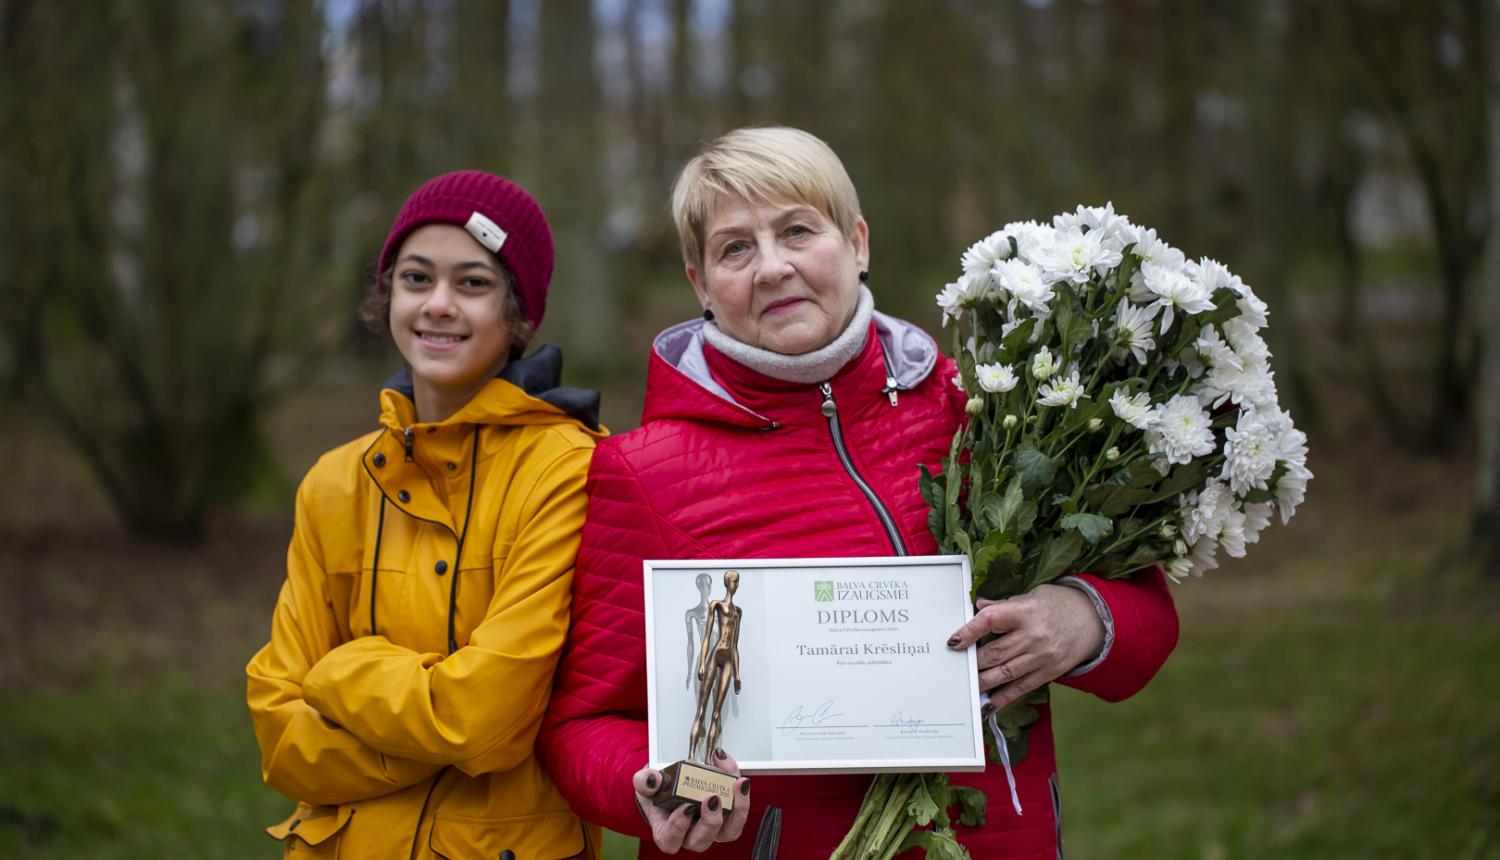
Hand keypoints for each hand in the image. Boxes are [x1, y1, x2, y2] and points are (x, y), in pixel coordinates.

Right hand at [632, 749, 751, 852]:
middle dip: (709, 821)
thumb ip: (645, 781)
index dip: (678, 826)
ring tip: (736, 786)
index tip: (685, 807)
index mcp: (667, 832)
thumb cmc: (659, 791)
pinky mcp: (728, 817)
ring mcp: (711, 828)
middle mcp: (690, 835)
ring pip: (728, 832)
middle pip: (701, 840)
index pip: (671, 840)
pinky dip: (741, 795)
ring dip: (736, 811)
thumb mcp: (646, 784)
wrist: (675, 782)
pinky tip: (738, 778)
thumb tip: (654, 779)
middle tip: (711, 798)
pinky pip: (739, 814)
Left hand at [946, 584, 1104, 712]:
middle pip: (996, 652)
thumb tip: (979, 607)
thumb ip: (1003, 605)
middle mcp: (1033, 636)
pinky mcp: (1048, 672)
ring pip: (1006, 673)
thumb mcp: (1031, 596)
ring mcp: (1041, 657)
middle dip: (973, 663)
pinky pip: (1022, 688)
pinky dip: (1004, 697)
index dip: (970, 631)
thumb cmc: (1058, 605)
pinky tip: (989, 703)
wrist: (1093, 620)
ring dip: (983, 683)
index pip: (992, 620)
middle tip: (954, 669)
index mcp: (1025, 612)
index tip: (954, 641)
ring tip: (966, 688)